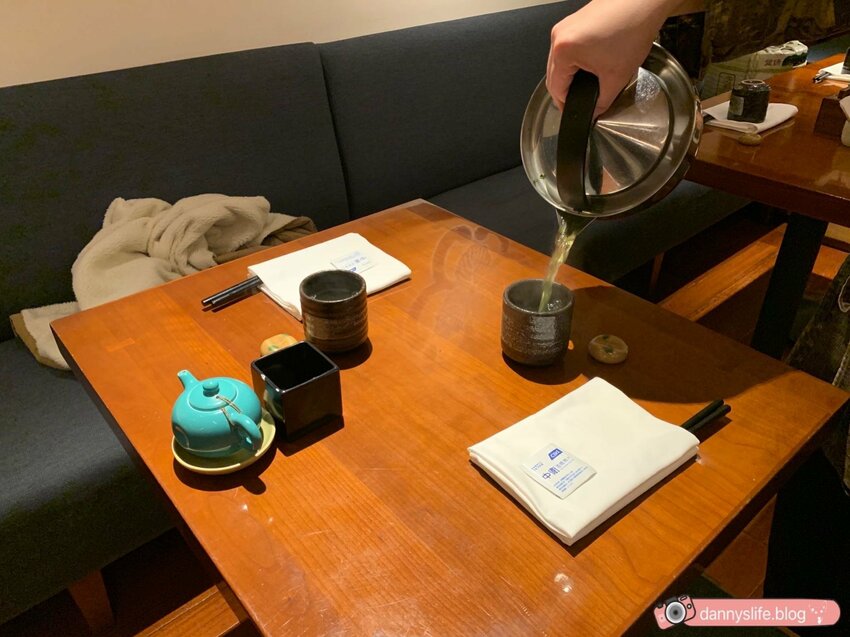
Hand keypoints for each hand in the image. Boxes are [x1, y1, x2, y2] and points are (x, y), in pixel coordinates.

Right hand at [546, 0, 681, 116]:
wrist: (644, 1)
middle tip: (584, 101)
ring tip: (591, 80)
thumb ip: (602, 102)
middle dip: (568, 89)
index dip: (566, 105)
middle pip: (555, 74)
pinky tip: (594, 62)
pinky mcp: (575, 21)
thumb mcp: (617, 76)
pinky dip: (577, 58)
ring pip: (561, 61)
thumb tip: (594, 112)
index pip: (556, 88)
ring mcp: (566, 26)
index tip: (575, 112)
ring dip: (572, 73)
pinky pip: (569, 47)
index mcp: (563, 51)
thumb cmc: (632, 27)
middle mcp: (558, 36)